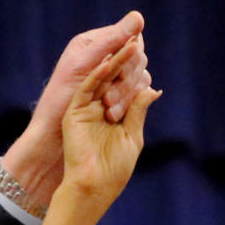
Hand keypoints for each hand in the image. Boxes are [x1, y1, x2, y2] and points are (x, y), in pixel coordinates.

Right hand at [57, 45, 161, 215]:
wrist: (92, 187)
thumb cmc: (113, 169)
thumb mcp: (132, 135)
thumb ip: (138, 110)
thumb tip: (151, 87)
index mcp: (113, 116)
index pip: (126, 86)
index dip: (136, 70)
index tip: (148, 51)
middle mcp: (98, 110)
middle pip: (114, 79)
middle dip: (127, 60)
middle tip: (139, 37)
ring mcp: (85, 110)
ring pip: (101, 80)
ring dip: (116, 61)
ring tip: (131, 43)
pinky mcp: (73, 113)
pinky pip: (86, 89)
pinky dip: (97, 74)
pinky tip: (110, 61)